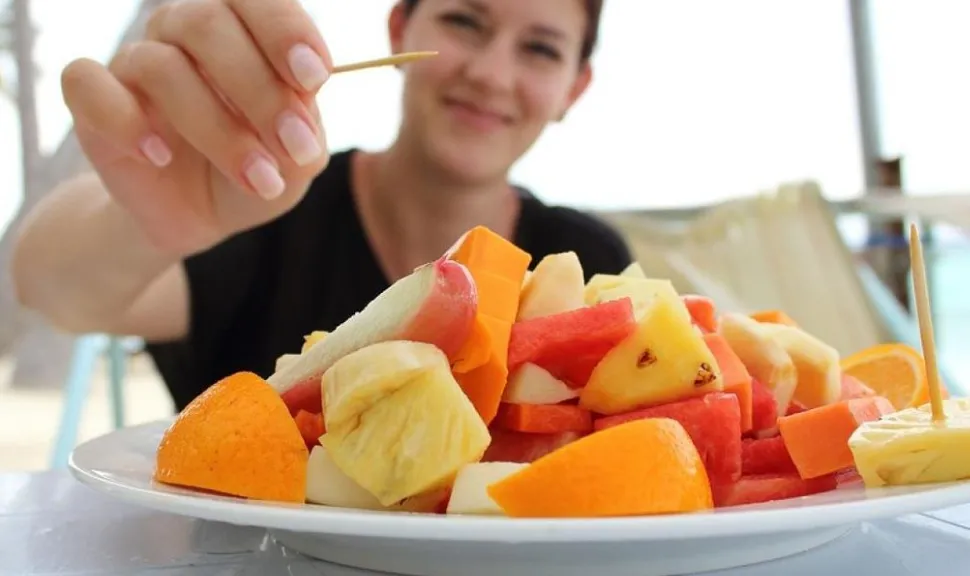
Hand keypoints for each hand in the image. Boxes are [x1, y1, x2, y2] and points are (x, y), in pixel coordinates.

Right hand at [61, 0, 332, 255]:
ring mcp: (135, 63)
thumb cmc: (256, 171)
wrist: (202, 219)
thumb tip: (301, 105)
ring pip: (161, 66)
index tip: (314, 77)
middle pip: (207, 24)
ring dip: (218, 129)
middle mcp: (183, 31)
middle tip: (295, 147)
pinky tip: (160, 157)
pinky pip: (87, 85)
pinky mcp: (92, 102)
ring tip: (259, 179)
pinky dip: (125, 121)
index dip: (284, 29)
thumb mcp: (296, 160)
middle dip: (260, 91)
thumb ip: (305, 130)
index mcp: (239, 28)